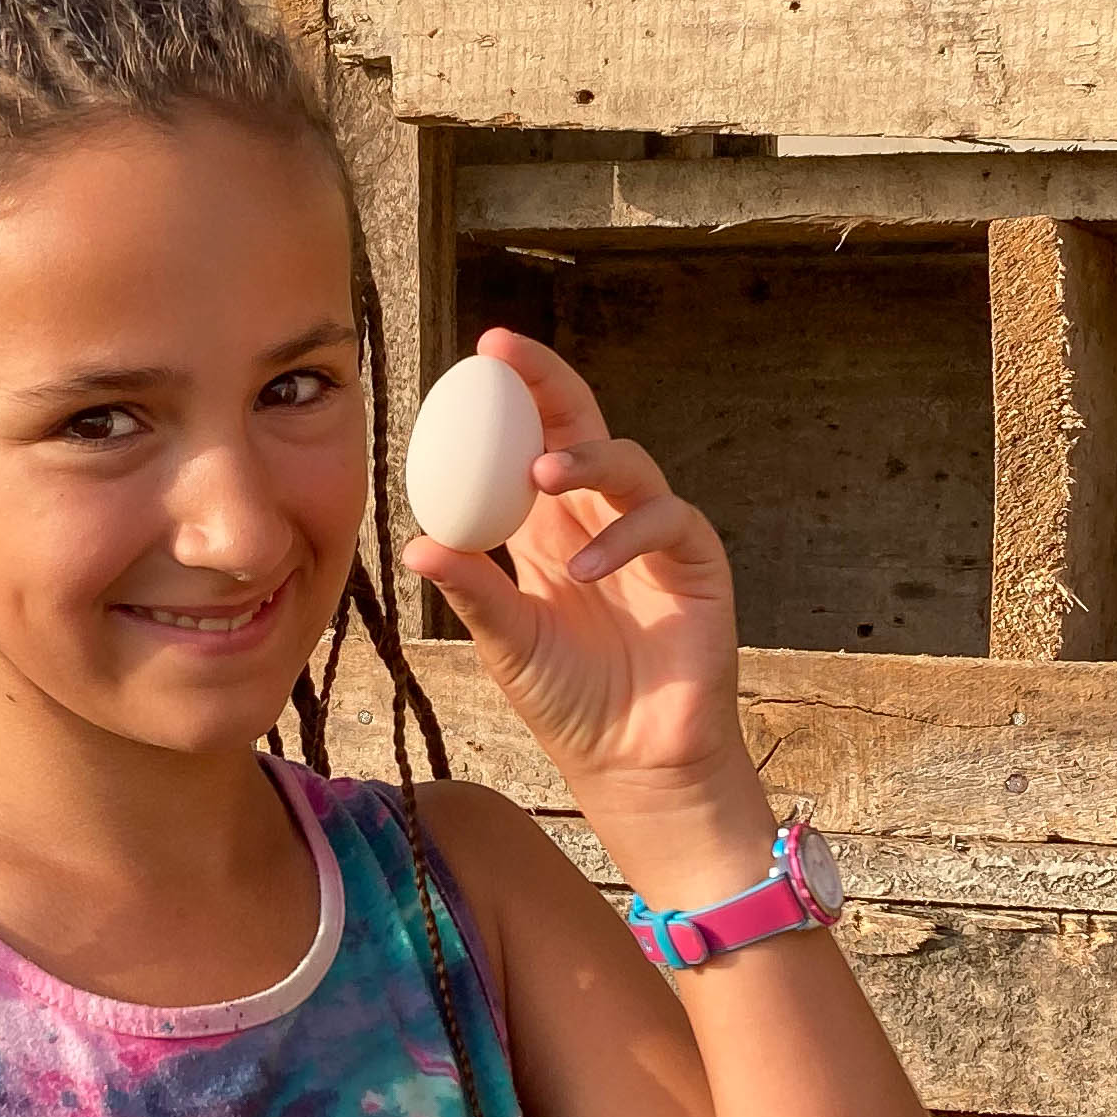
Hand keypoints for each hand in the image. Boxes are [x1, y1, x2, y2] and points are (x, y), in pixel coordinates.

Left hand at [400, 330, 775, 898]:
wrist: (632, 762)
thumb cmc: (569, 702)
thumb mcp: (507, 643)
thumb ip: (473, 592)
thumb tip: (418, 544)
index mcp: (549, 529)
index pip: (530, 441)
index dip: (511, 396)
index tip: (477, 353)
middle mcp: (601, 519)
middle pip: (583, 426)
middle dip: (549, 384)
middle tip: (507, 357)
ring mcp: (653, 537)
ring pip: (628, 463)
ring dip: (583, 459)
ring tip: (541, 476)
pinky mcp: (697, 566)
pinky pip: (668, 522)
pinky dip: (626, 535)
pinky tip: (585, 568)